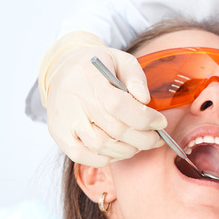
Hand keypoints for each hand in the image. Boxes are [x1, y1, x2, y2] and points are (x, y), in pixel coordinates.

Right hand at [39, 31, 166, 166]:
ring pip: (100, 146)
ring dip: (127, 150)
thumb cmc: (98, 66)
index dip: (144, 118)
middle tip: (156, 139)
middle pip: (114, 130)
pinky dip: (105, 158)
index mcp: (90, 77)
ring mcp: (63, 120)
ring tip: (139, 144)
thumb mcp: (120, 60)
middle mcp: (73, 100)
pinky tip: (118, 150)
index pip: (118, 105)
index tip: (160, 122)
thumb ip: (135, 78)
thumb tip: (145, 100)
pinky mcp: (58, 134)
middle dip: (143, 139)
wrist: (62, 69)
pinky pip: (83, 156)